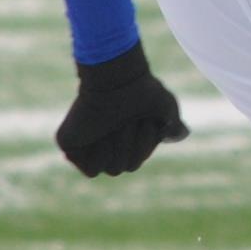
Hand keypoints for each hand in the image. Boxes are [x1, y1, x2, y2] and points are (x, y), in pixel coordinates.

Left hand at [57, 44, 186, 176]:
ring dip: (118, 148)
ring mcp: (86, 145)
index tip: (146, 122)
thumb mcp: (165, 109)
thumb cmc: (142, 90)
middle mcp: (103, 142)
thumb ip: (171, 126)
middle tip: (128, 121)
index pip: (134, 162)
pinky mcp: (70, 146)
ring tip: (113, 124)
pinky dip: (99, 155)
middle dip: (132, 147)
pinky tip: (98, 135)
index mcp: (121, 137)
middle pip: (124, 167)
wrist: (117, 79)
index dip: (143, 147)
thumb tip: (180, 134)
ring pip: (110, 169)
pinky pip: (90, 170)